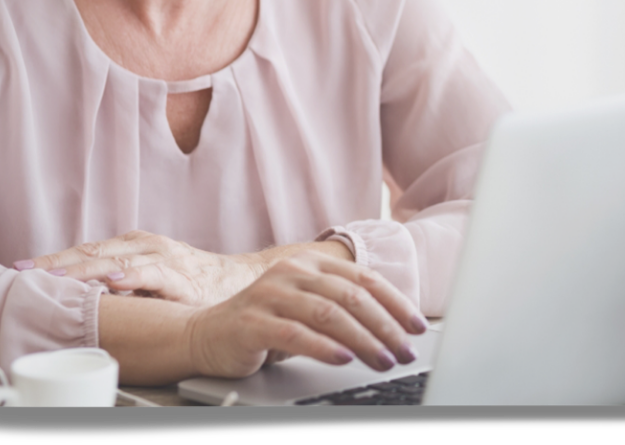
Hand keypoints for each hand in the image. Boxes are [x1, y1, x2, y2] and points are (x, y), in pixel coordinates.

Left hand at [17, 231, 261, 307]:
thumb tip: (85, 296)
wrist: (239, 280)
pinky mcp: (181, 276)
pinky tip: (113, 280)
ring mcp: (164, 258)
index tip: (25, 268)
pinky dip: (131, 276)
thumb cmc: (193, 283)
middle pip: (95, 251)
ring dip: (85, 267)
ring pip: (117, 259)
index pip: (88, 249)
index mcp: (136, 246)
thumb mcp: (151, 279)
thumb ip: (122, 283)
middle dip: (60, 262)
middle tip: (28, 270)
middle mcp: (147, 246)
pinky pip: (151, 276)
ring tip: (59, 275)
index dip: (57, 258)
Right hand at [187, 250, 427, 378]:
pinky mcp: (252, 321)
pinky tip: (343, 359)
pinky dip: (323, 347)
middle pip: (350, 296)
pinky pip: (294, 334)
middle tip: (404, 351)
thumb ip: (341, 308)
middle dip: (384, 326)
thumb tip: (393, 328)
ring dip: (361, 339)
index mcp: (311, 263)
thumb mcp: (307, 308)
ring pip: (327, 313)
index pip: (363, 279)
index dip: (395, 303)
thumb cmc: (266, 323)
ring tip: (382, 360)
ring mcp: (270, 293)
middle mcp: (292, 272)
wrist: (206, 333)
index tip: (417, 327)